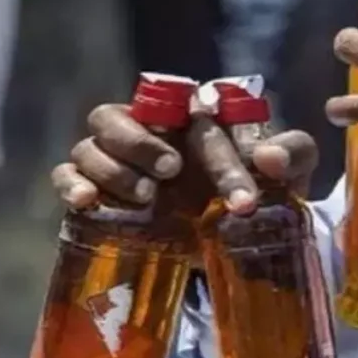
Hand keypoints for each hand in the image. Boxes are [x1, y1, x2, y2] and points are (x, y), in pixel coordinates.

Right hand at [51, 104, 318, 213]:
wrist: (229, 240)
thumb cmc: (252, 192)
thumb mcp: (284, 176)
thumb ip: (293, 154)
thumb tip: (271, 159)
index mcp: (188, 116)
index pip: (191, 117)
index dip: (219, 158)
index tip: (244, 199)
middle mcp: (144, 131)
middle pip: (115, 116)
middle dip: (139, 142)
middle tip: (171, 171)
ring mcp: (114, 162)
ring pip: (89, 147)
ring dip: (113, 170)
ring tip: (146, 197)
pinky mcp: (94, 191)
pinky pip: (65, 175)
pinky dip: (71, 185)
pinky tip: (86, 201)